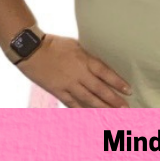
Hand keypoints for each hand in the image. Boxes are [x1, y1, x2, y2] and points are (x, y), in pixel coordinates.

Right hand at [17, 34, 131, 107]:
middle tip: (125, 108)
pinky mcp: (57, 91)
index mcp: (85, 60)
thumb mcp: (77, 45)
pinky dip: (81, 110)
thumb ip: (88, 57)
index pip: (105, 73)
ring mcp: (67, 84)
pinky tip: (90, 116)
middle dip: (113, 99)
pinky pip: (71, 103)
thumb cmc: (55, 44)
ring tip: (112, 114)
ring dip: (101, 107)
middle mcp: (78, 74)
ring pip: (87, 99)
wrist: (31, 50)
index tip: (128, 90)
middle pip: (99, 89)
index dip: (117, 82)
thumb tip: (101, 66)